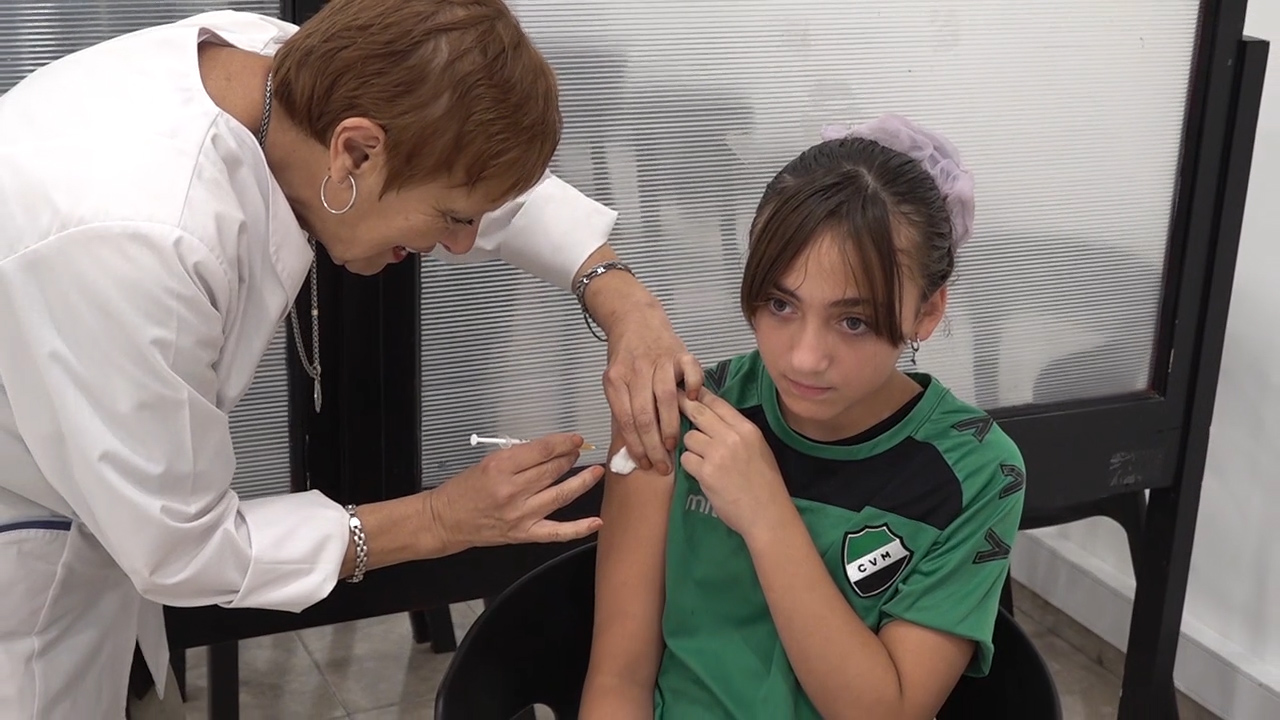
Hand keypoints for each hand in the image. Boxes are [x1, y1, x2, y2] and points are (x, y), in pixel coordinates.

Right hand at [427, 433, 603, 550]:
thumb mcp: (486, 462)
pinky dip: (579, 528)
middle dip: (570, 458)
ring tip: (596, 473)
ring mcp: (520, 514)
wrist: (445, 520)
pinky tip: (596, 522)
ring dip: (582, 482)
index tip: (575, 439)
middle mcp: (512, 491)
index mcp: (500, 467)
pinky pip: (557, 532)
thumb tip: (549, 451)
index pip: (542, 450)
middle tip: (580, 452)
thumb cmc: (462, 491)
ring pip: (560, 495)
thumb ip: (518, 457)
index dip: (563, 442)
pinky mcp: (523, 533)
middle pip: (552, 470)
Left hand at [603, 304, 701, 475]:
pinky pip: (690, 370)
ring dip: (671, 426)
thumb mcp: (615, 379)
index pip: (625, 420)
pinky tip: (693, 402)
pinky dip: (693, 386)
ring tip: (673, 446)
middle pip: (645, 415)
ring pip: (665, 399)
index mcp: (616, 380)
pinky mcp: (680, 352)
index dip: (635, 446)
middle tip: (662, 466)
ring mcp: (659, 360)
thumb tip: (634, 447)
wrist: (634, 318)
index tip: (645, 464)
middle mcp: (636, 371)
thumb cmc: (626, 356)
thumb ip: (623, 407)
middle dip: (653, 446)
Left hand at [678, 388, 790, 537]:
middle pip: (698, 413)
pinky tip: (702, 474)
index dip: (699, 396)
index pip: (718, 403)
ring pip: (688, 437)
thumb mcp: (758, 448)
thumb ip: (737, 432)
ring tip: (703, 460)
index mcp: (747, 429)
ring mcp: (717, 454)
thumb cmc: (765, 483)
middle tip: (673, 408)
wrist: (766, 514)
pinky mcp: (706, 472)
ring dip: (691, 447)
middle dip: (684, 410)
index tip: (688, 393)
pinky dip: (690, 466)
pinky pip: (686, 459)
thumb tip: (714, 419)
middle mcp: (732, 436)